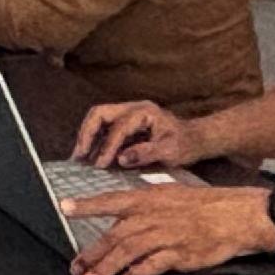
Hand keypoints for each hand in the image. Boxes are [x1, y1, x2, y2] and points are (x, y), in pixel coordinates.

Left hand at [68, 180, 274, 274]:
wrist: (237, 214)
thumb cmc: (204, 206)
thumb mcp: (170, 197)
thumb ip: (143, 211)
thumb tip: (121, 226)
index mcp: (150, 198)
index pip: (112, 199)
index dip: (87, 204)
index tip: (64, 207)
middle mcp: (154, 215)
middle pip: (115, 234)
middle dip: (92, 253)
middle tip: (75, 267)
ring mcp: (167, 234)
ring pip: (129, 251)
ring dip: (107, 267)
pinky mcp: (181, 252)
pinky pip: (153, 264)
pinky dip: (138, 272)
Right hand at [74, 100, 192, 167]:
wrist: (195, 139)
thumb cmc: (186, 144)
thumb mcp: (171, 151)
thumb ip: (147, 153)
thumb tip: (121, 159)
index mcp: (145, 112)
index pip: (119, 127)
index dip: (108, 146)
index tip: (100, 165)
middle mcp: (133, 109)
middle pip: (100, 113)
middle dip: (87, 133)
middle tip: (79, 156)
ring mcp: (128, 115)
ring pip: (98, 119)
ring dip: (87, 137)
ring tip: (79, 158)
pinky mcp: (125, 125)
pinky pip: (103, 129)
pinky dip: (94, 141)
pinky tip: (90, 157)